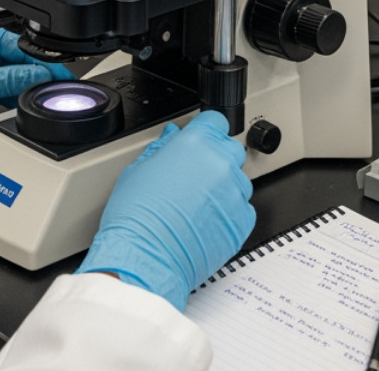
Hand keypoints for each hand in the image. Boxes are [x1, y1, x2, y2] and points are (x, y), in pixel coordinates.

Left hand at [0, 27, 72, 150]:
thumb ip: (13, 80)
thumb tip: (41, 77)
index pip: (24, 47)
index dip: (45, 64)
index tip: (62, 79)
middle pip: (21, 61)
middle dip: (36, 77)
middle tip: (53, 93)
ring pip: (13, 77)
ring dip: (23, 89)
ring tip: (36, 101)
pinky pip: (2, 88)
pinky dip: (11, 97)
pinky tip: (19, 104)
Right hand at [76, 110, 255, 311]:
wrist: (145, 258)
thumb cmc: (136, 218)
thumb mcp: (138, 170)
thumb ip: (162, 148)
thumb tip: (173, 136)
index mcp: (196, 143)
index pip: (215, 121)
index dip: (205, 130)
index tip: (200, 140)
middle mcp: (220, 163)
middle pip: (230, 149)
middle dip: (216, 158)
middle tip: (194, 177)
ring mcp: (234, 193)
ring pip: (238, 180)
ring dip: (223, 187)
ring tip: (196, 205)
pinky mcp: (242, 220)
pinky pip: (242, 209)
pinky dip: (228, 213)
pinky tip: (204, 223)